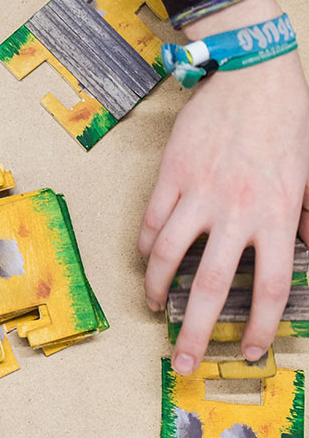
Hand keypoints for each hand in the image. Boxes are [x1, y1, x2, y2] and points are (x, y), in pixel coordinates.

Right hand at [138, 0, 308, 373]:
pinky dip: (146, 244)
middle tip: (182, 360)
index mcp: (276, 217)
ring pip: (168, 254)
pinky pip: (152, 219)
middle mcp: (236, 213)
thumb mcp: (308, 178)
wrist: (253, 77)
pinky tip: (145, 256)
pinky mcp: (171, 174)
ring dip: (156, 286)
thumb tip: (303, 250)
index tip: (247, 349)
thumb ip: (306, 220)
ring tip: (152, 305)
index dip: (258, 327)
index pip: (269, 289)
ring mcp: (198, 193)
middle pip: (211, 286)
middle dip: (195, 330)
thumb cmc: (287, 123)